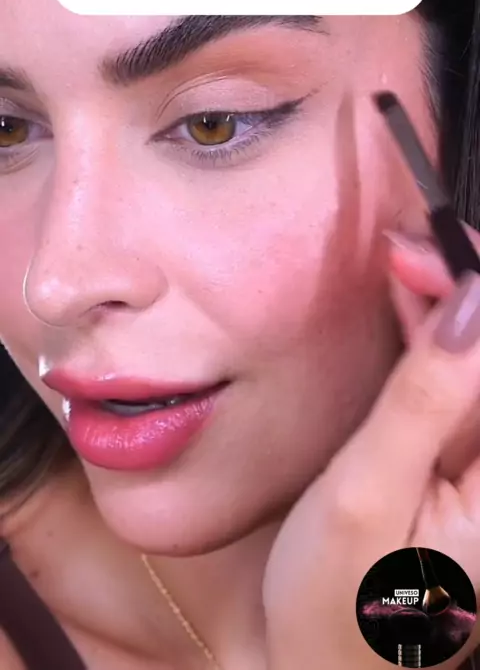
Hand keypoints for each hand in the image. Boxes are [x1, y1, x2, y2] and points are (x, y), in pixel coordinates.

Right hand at [263, 227, 479, 669]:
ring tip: (401, 263)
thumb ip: (424, 399)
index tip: (421, 256)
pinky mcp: (461, 457)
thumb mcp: (369, 493)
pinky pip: (457, 381)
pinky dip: (434, 336)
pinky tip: (411, 305)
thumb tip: (471, 302)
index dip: (475, 291)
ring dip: (448, 304)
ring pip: (474, 359)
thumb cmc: (340, 598)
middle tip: (401, 251)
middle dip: (461, 288)